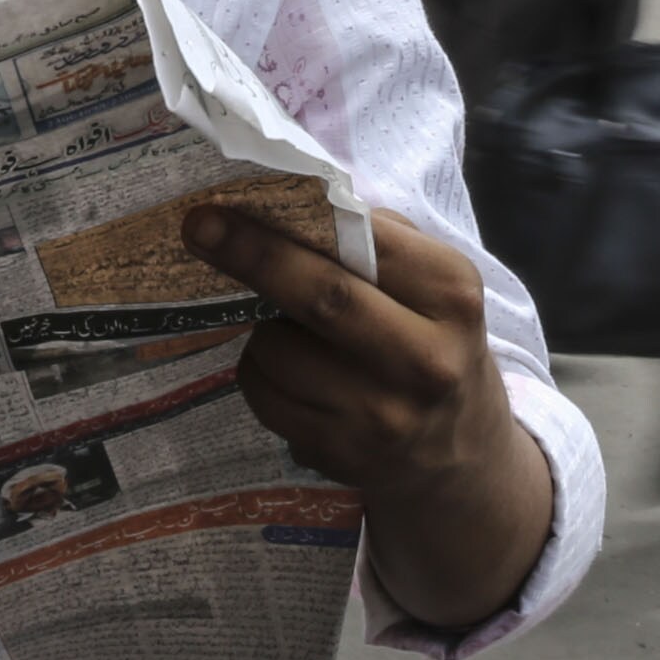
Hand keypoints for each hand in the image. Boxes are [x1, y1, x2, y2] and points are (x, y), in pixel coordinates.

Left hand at [186, 204, 553, 634]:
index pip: (365, 242)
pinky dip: (261, 375)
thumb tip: (289, 202)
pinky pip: (265, 397)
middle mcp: (425, 358)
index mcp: (451, 295)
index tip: (228, 201)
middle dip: (252, 257)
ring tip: (290, 335)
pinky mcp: (343, 454)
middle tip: (198, 228)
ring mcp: (383, 414)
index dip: (292, 221)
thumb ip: (377, 243)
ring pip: (278, 350)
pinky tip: (292, 377)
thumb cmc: (434, 345)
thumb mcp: (434, 289)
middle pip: (321, 297)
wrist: (461, 458)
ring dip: (263, 333)